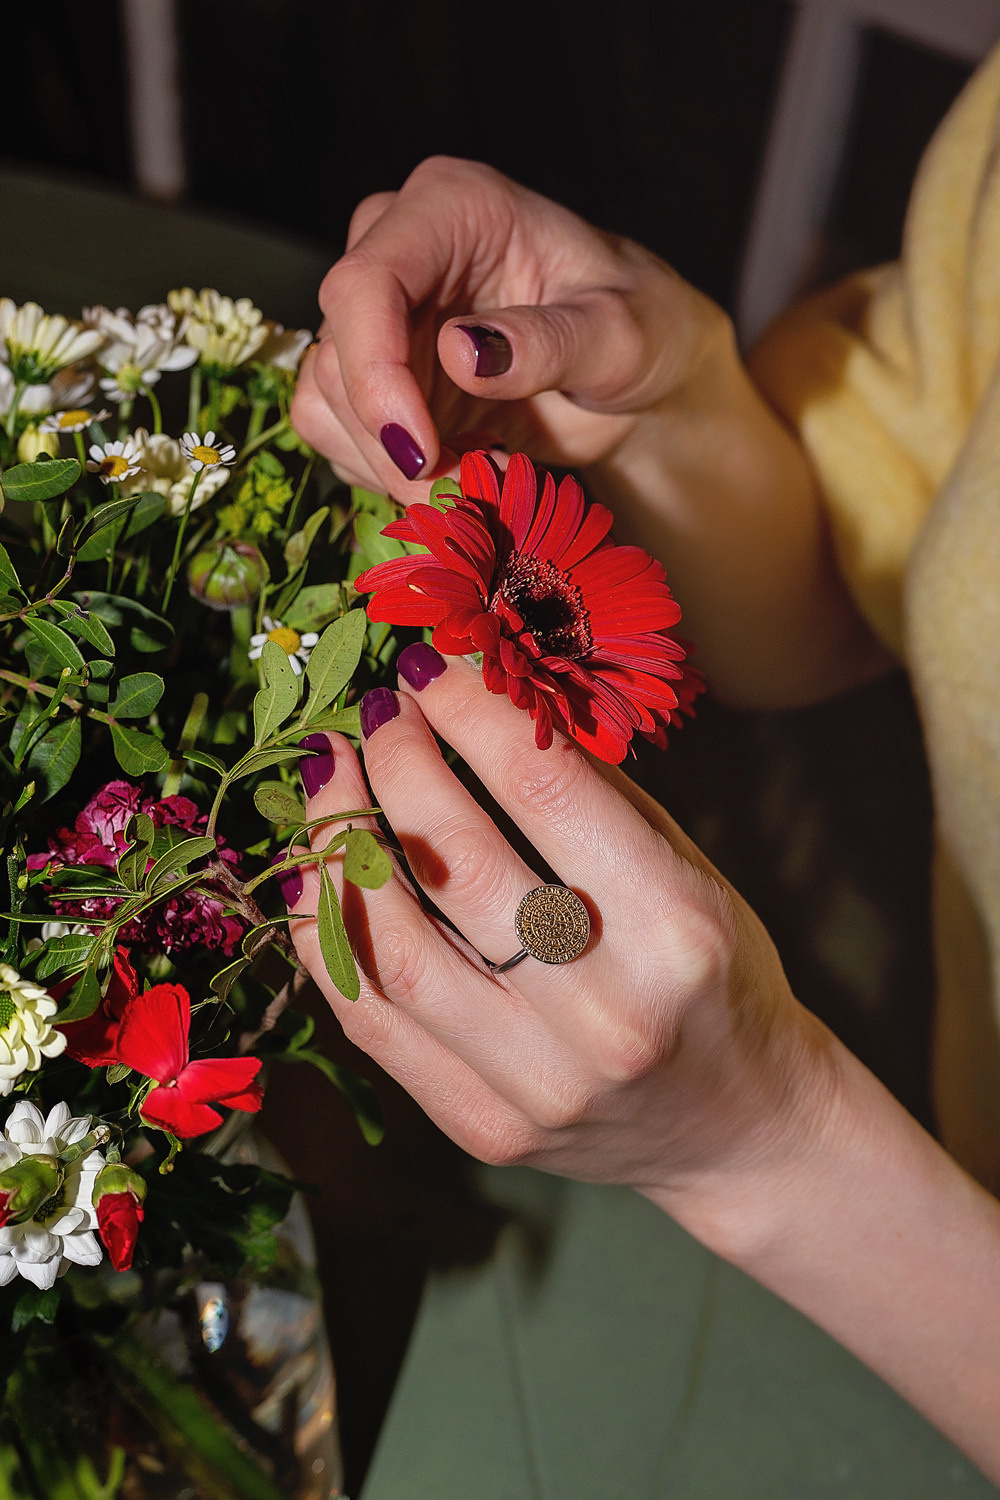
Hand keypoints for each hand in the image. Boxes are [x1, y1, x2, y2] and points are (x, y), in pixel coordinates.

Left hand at [286, 649, 836, 1238]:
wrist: (742, 1129)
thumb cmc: (720, 980)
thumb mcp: (691, 872)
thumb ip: (593, 797)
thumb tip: (483, 702)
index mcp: (674, 930)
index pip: (543, 789)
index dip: (471, 710)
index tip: (430, 666)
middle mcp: (605, 1013)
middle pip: (457, 861)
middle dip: (399, 762)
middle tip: (379, 712)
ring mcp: (537, 1082)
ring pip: (395, 949)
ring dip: (342, 842)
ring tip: (330, 775)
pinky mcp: (485, 1125)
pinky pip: (373, 1022)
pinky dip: (328, 938)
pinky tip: (316, 872)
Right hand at [290, 155, 723, 501]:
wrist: (637, 380)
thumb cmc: (640, 333)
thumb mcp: (618, 337)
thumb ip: (548, 343)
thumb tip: (460, 352)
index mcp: (452, 207)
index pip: (366, 283)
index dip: (375, 374)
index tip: (422, 452)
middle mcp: (399, 249)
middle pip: (335, 350)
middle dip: (391, 440)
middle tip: (468, 490)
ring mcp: (380, 315)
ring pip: (325, 398)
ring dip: (390, 465)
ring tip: (479, 482)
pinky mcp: (375, 374)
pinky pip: (337, 431)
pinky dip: (387, 472)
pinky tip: (458, 475)